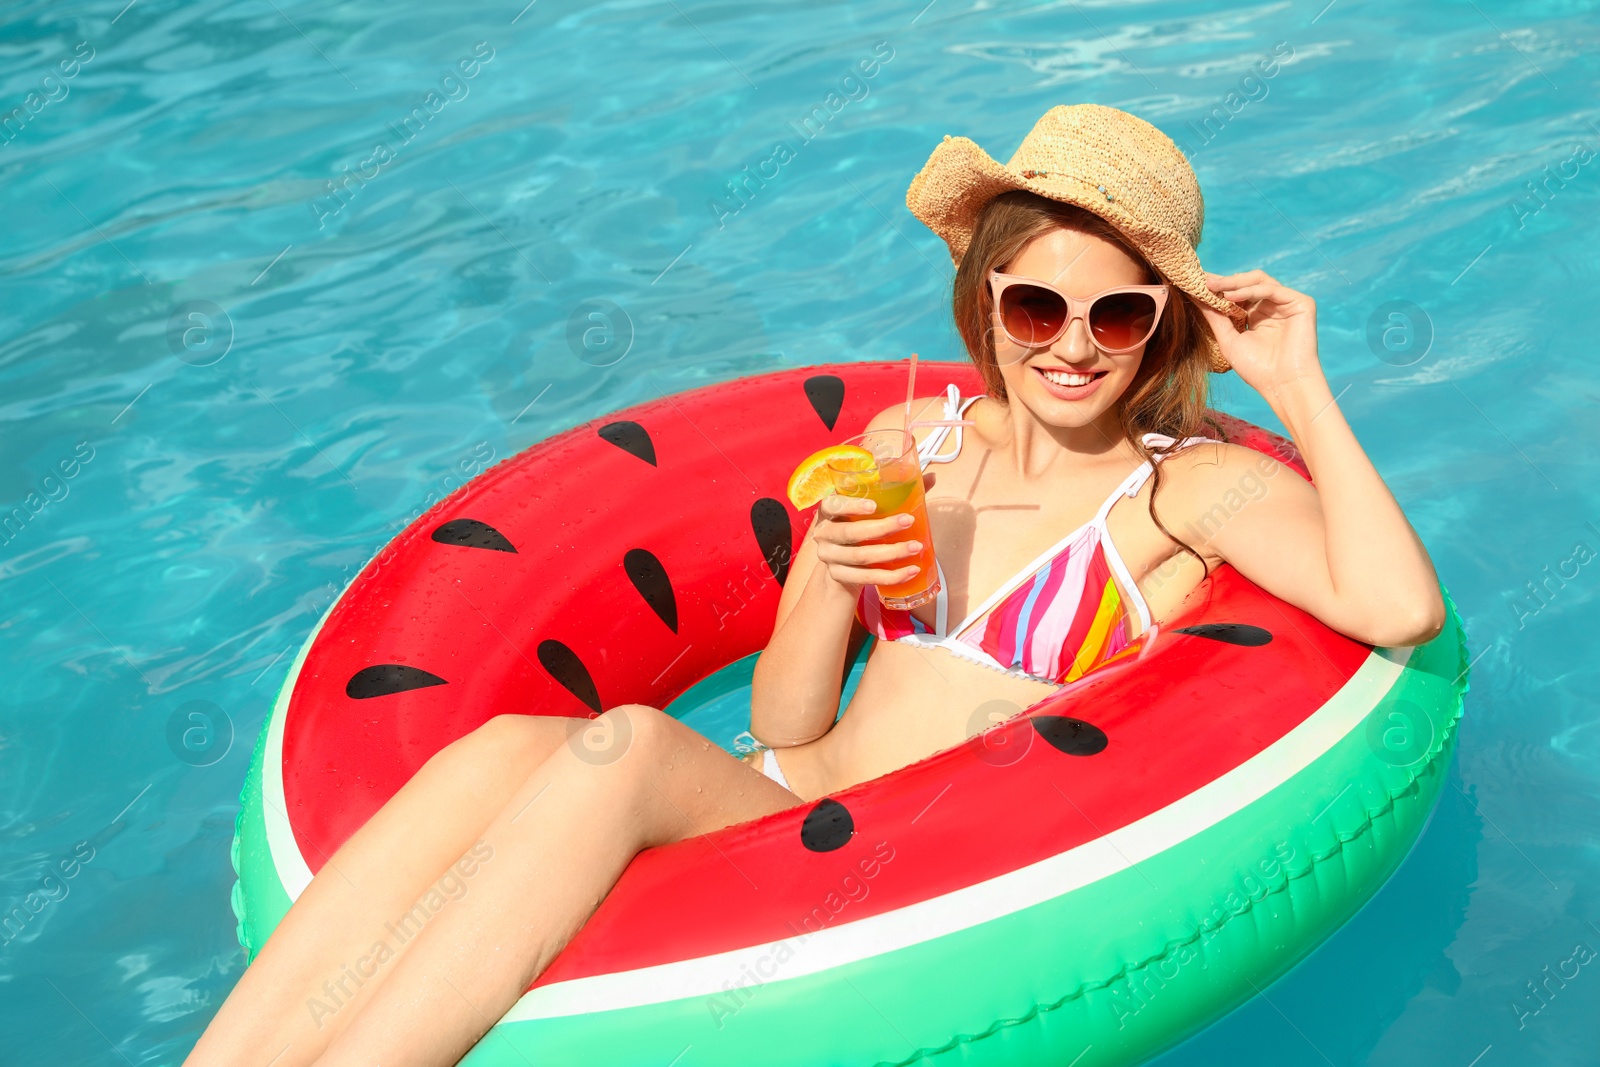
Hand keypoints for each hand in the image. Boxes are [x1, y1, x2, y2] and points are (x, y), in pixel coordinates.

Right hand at [810, 493, 922, 589]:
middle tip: (908, 521)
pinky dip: (891, 576)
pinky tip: (909, 571)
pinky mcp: (839, 576)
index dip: (850, 505)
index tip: (874, 506)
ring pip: (861, 557)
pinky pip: (866, 578)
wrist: (840, 564)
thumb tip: (931, 477)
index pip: (832, 505)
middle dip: (882, 528)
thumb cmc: (858, 527)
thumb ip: (897, 493)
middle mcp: (824, 534)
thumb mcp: (869, 510)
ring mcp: (829, 557)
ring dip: (892, 553)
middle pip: (850, 533)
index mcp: (828, 511)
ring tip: (915, 547)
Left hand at [1201, 270, 1327, 401]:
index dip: (1220, 287)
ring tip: (1214, 287)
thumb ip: (1215, 318)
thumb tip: (1196, 297)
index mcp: (1257, 315)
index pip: (1238, 293)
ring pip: (1259, 280)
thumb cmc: (1257, 368)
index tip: (1197, 282)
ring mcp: (1287, 304)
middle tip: (1205, 282)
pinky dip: (1250, 290)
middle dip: (1225, 281)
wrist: (1283, 384)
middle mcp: (1272, 307)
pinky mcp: (1301, 303)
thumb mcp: (1229, 340)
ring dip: (1235, 282)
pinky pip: (1271, 289)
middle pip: (1248, 282)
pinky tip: (1231, 296)